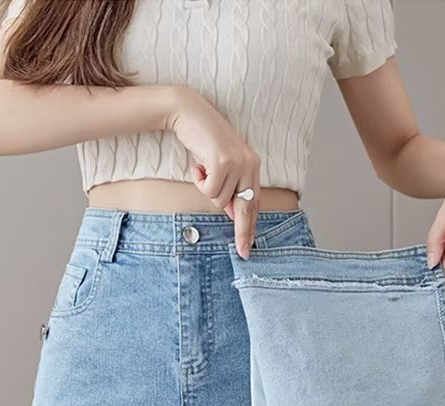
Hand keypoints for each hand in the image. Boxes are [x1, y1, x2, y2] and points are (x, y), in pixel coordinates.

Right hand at [165, 86, 260, 258]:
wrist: (190, 113)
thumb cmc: (203, 140)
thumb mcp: (220, 165)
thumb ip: (229, 187)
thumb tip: (232, 214)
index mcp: (252, 166)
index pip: (254, 202)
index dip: (251, 226)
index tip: (248, 247)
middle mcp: (250, 165)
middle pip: (246, 208)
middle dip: (243, 232)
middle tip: (242, 253)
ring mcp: (238, 163)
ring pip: (220, 200)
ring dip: (206, 189)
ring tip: (202, 169)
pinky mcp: (223, 162)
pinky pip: (210, 190)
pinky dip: (199, 181)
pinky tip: (197, 165)